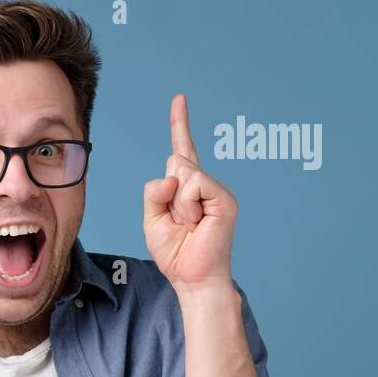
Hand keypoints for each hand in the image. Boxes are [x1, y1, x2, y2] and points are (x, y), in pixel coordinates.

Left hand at [143, 94, 237, 294]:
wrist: (192, 277)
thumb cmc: (175, 251)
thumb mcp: (152, 219)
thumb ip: (155, 192)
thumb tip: (173, 173)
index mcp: (188, 187)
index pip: (182, 150)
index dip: (180, 124)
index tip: (179, 99)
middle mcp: (205, 184)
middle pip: (174, 162)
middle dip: (166, 194)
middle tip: (179, 221)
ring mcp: (217, 190)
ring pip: (182, 172)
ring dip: (176, 203)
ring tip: (188, 224)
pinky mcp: (225, 199)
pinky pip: (193, 184)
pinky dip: (186, 205)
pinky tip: (196, 222)